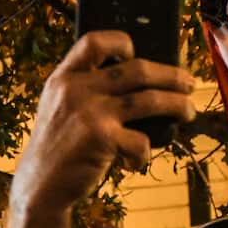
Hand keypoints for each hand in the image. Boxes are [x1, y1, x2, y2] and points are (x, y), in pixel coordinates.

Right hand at [9, 31, 196, 217]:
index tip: (136, 54)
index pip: (94, 42)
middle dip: (171, 76)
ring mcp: (89, 113)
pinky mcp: (102, 138)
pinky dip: (144, 154)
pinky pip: (140, 140)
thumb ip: (83, 90)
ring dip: (177, 105)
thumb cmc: (56, 148)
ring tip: (188, 112)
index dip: (120, 42)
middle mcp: (76, 90)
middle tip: (187, 84)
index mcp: (63, 78)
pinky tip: (136, 161)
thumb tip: (136, 80)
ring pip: (150, 99)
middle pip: (138, 68)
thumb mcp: (57, 109)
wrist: (39, 186)